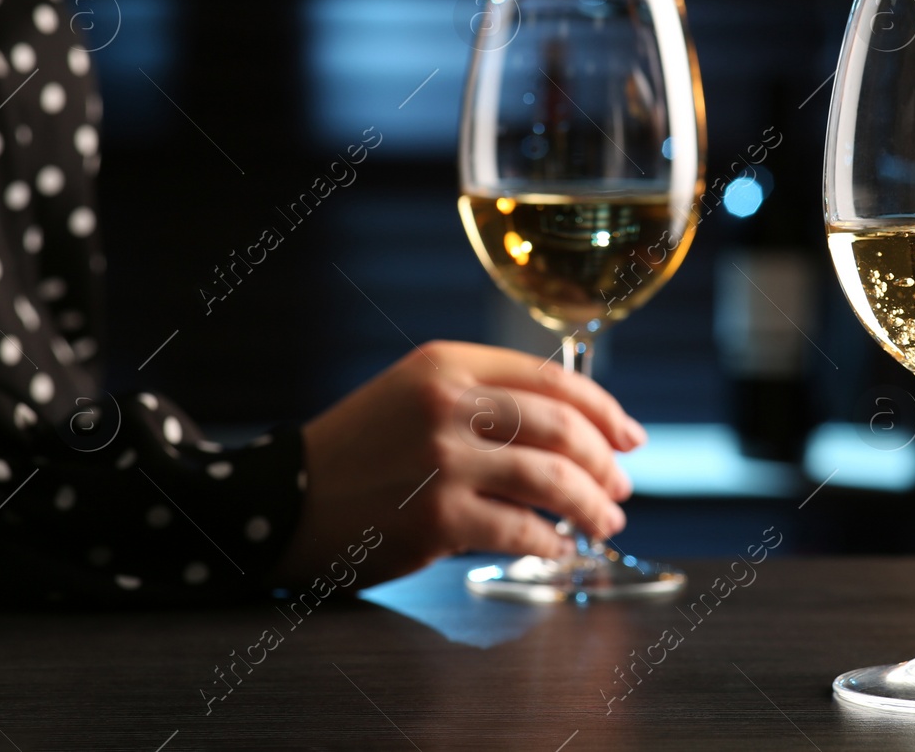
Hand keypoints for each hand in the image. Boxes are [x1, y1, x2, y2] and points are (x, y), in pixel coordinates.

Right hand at [272, 340, 646, 585]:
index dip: (603, 409)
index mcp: (448, 363)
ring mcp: (443, 461)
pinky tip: (560, 550)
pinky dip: (552, 544)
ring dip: (591, 506)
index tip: (630, 435)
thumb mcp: (415, 395)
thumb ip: (484, 400)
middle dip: (604, 462)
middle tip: (621, 487)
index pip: (551, 378)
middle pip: (560, 427)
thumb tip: (573, 432)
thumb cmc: (359, 450)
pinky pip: (521, 531)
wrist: (284, 499)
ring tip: (606, 522)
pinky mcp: (437, 518)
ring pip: (550, 479)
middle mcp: (449, 404)